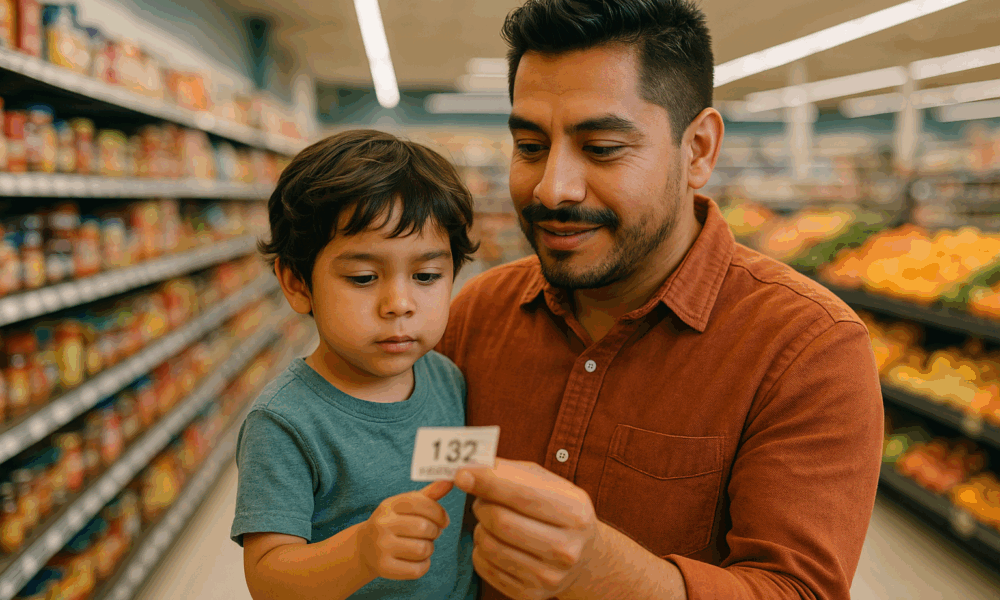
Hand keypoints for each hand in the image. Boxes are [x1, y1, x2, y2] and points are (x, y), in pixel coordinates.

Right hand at [359, 480, 452, 579]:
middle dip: (434, 532)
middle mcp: (382, 524)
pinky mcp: (384, 567)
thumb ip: (429, 494)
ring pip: (423, 549)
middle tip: (431, 534)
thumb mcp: (406, 506)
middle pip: (424, 528)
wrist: (364, 547)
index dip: (439, 513)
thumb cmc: (393, 522)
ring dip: (429, 549)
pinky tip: (417, 560)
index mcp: (389, 505)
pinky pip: (417, 569)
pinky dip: (423, 565)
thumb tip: (450, 480)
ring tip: (423, 546)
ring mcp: (381, 547)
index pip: (421, 503)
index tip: (444, 520)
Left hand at [455, 459, 601, 599]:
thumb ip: (510, 472)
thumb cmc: (557, 510)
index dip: (488, 483)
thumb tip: (469, 468)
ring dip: (480, 527)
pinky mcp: (530, 594)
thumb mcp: (547, 484)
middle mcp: (566, 549)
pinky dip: (480, 549)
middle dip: (482, 505)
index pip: (522, 495)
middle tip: (482, 499)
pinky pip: (484, 566)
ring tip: (491, 521)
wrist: (583, 556)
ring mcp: (549, 576)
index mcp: (575, 513)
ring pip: (489, 545)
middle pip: (501, 522)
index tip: (462, 474)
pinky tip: (495, 541)